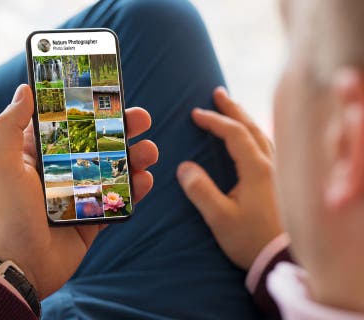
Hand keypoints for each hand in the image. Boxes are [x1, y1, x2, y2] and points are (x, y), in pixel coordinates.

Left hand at [0, 84, 157, 297]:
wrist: (15, 268)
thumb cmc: (4, 214)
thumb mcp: (0, 164)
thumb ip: (10, 125)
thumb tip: (25, 89)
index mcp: (35, 156)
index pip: (64, 124)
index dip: (85, 107)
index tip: (107, 91)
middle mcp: (58, 173)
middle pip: (96, 144)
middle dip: (120, 129)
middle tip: (142, 118)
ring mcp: (77, 196)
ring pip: (112, 170)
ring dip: (134, 157)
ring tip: (149, 150)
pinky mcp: (92, 220)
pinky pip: (118, 200)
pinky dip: (134, 189)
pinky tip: (145, 179)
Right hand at [176, 87, 282, 269]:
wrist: (283, 260)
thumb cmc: (251, 239)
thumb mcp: (220, 217)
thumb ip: (200, 190)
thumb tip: (184, 167)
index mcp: (256, 168)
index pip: (234, 134)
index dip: (214, 120)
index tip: (194, 113)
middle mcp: (272, 164)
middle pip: (252, 128)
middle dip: (233, 109)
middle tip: (217, 93)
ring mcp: (280, 172)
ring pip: (263, 135)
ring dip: (245, 119)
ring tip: (233, 110)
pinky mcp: (282, 182)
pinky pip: (268, 147)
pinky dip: (255, 135)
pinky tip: (251, 139)